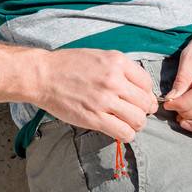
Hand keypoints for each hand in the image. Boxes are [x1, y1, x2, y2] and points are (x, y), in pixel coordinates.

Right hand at [36, 50, 158, 141]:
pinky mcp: (95, 118)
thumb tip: (137, 88)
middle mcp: (114, 80)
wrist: (43, 76)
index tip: (139, 99)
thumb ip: (119, 69)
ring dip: (135, 124)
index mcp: (117, 62)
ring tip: (126, 122)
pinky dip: (126, 134)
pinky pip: (124, 132)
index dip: (145, 94)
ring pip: (138, 120)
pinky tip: (118, 130)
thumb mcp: (99, 56)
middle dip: (143, 110)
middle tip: (134, 112)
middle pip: (146, 103)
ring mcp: (105, 100)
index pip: (147, 83)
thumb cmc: (68, 65)